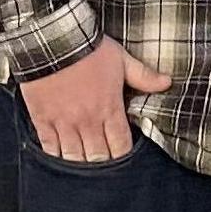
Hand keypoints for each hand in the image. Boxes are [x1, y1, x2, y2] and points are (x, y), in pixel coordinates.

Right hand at [19, 35, 171, 162]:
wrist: (52, 40)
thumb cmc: (88, 48)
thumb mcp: (121, 59)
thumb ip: (143, 76)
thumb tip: (167, 82)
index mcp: (109, 109)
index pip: (121, 145)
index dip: (123, 157)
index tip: (124, 159)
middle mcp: (87, 121)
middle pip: (98, 158)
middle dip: (103, 165)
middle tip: (105, 168)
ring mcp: (64, 123)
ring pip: (74, 158)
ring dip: (81, 166)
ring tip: (85, 170)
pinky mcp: (43, 120)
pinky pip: (50, 148)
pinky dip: (56, 157)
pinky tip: (61, 161)